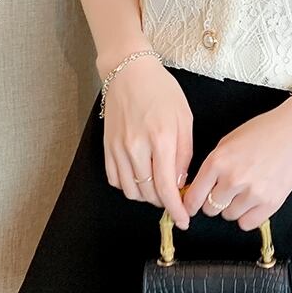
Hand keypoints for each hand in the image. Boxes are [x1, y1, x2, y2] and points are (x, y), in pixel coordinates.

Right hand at [101, 57, 191, 228]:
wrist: (130, 72)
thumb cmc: (161, 90)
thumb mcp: (184, 118)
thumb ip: (185, 153)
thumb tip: (181, 182)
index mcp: (161, 139)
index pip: (167, 187)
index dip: (176, 209)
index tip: (183, 220)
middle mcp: (137, 147)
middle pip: (149, 193)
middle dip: (164, 201)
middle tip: (174, 196)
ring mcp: (118, 148)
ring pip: (131, 190)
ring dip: (147, 195)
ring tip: (158, 185)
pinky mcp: (106, 147)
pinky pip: (116, 180)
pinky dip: (129, 185)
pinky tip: (140, 176)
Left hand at [182, 90, 291, 230]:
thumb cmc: (263, 131)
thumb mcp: (229, 141)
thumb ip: (213, 165)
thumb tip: (198, 188)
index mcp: (219, 161)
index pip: (193, 196)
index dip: (190, 203)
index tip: (191, 206)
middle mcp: (233, 179)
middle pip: (210, 208)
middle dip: (214, 200)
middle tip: (226, 189)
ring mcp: (253, 192)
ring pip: (229, 215)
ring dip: (233, 207)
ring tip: (245, 189)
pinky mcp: (271, 202)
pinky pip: (248, 223)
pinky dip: (248, 215)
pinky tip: (253, 200)